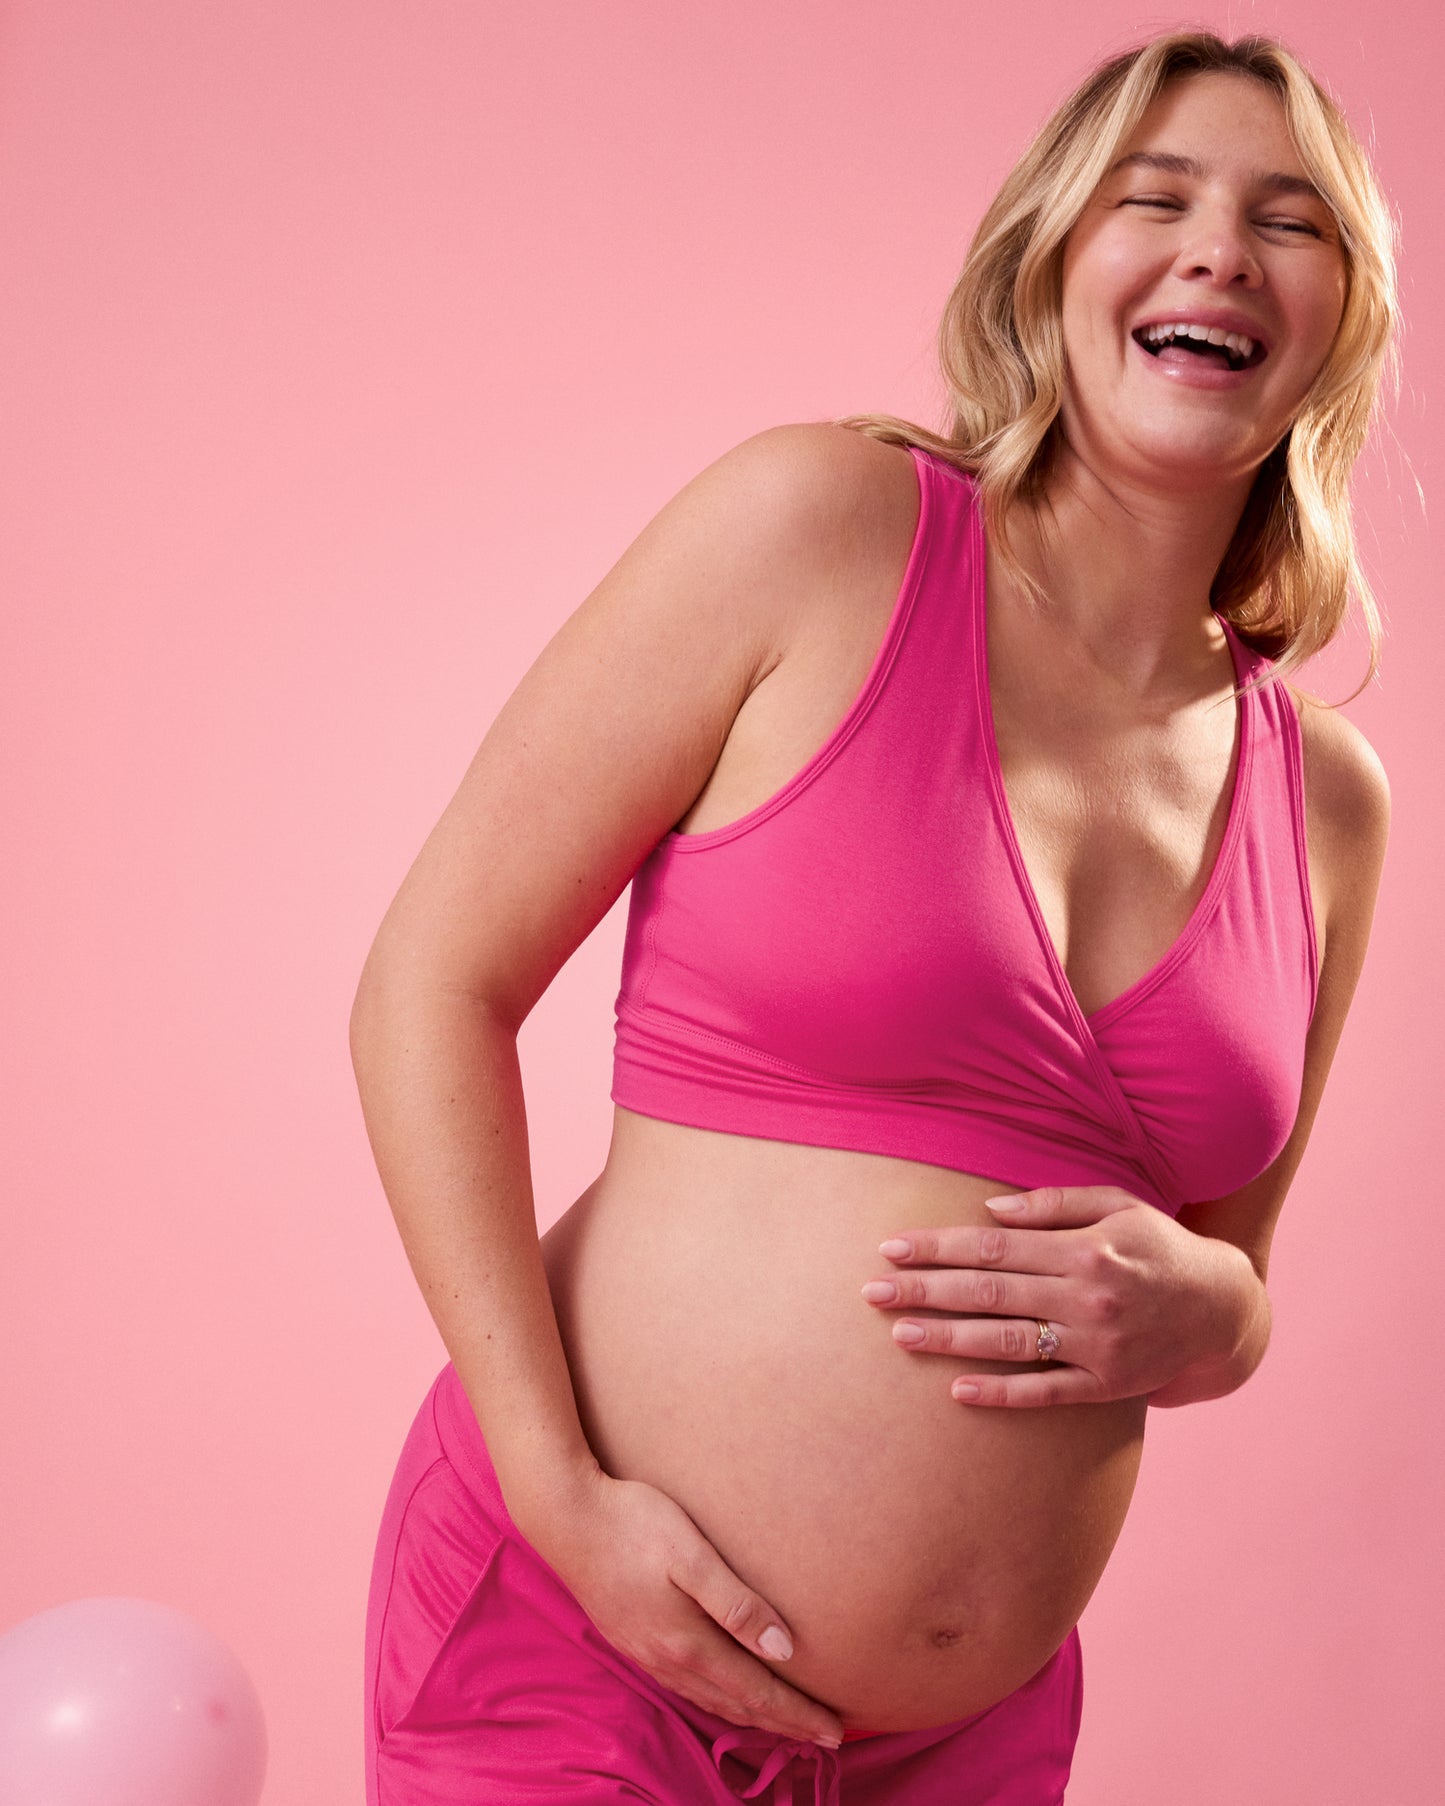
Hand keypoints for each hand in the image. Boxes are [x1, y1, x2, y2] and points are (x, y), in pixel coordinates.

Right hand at [531, 1467, 843, 1747]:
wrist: (567, 1518)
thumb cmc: (634, 1524)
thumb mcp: (691, 1555)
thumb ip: (736, 1603)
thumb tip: (784, 1649)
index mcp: (688, 1644)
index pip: (757, 1692)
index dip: (798, 1714)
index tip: (836, 1732)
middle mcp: (668, 1660)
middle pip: (738, 1705)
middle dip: (784, 1724)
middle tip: (826, 1737)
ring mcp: (647, 1653)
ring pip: (711, 1701)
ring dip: (751, 1716)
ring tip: (784, 1723)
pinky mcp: (633, 1639)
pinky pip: (688, 1688)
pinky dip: (719, 1701)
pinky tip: (723, 1693)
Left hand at [862, 1184, 1259, 1406]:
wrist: (1222, 1310)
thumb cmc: (1157, 1245)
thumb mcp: (1117, 1205)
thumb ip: (1054, 1203)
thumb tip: (989, 1211)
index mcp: (1084, 1248)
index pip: (993, 1247)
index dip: (938, 1246)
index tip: (891, 1247)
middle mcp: (1087, 1297)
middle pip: (989, 1292)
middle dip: (925, 1291)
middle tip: (872, 1293)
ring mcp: (1097, 1346)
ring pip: (1008, 1343)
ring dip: (948, 1339)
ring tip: (900, 1336)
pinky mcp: (1107, 1386)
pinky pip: (1046, 1392)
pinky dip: (1001, 1394)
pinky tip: (957, 1391)